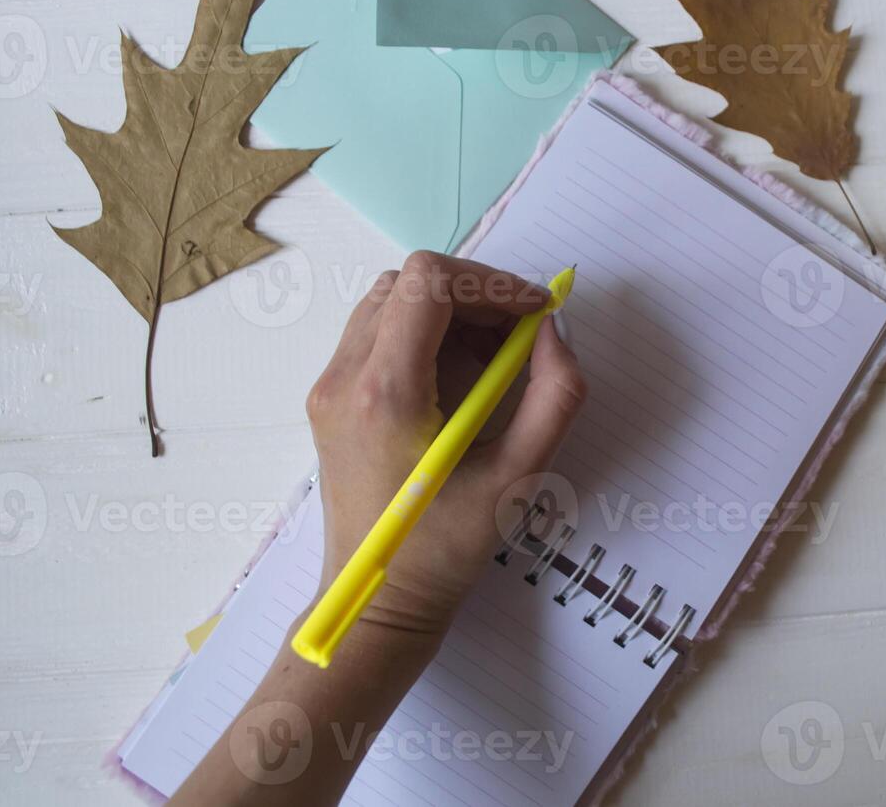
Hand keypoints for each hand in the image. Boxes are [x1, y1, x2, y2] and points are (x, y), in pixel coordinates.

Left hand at [304, 251, 586, 643]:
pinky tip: (460, 376)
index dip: (492, 282)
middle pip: (409, 281)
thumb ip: (553, 396)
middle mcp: (344, 377)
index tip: (535, 313)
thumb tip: (555, 331)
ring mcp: (329, 386)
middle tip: (521, 336)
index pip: (429, 281)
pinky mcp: (330, 398)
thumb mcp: (519, 477)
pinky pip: (377, 333)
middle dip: (475, 294)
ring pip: (391, 300)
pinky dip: (424, 333)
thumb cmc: (446, 550)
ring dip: (450, 310)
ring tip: (495, 357)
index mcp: (386, 392)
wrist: (377, 604)